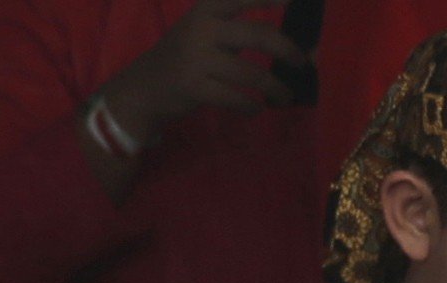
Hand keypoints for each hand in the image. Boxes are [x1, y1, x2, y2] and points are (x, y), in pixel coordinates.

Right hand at [100, 0, 307, 146]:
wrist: (143, 88)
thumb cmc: (183, 56)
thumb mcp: (204, 30)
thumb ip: (239, 31)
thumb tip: (288, 45)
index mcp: (208, 8)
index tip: (297, 0)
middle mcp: (203, 29)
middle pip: (259, 36)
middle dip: (287, 50)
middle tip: (303, 63)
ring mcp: (196, 59)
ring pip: (250, 74)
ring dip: (274, 87)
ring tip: (285, 96)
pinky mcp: (192, 87)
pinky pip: (233, 97)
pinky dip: (249, 105)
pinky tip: (256, 108)